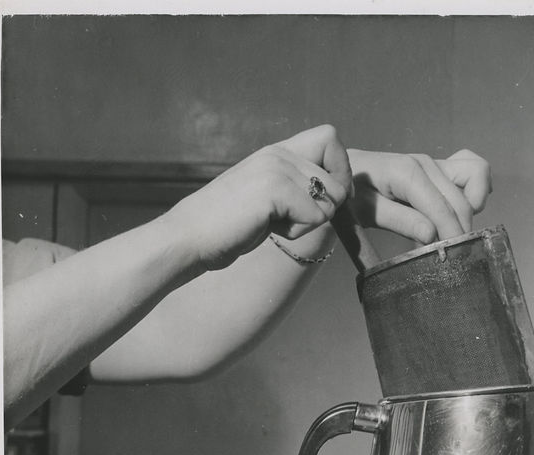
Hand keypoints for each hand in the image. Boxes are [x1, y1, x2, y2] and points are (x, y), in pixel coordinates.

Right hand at [164, 125, 351, 270]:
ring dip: (307, 223)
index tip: (327, 197)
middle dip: (323, 209)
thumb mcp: (269, 196)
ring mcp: (276, 168)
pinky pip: (315, 217)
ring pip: (330, 203)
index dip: (340, 170)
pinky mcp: (273, 189)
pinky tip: (266, 227)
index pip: (330, 138)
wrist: (190, 237)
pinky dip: (295, 232)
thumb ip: (298, 186)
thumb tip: (343, 192)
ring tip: (272, 221)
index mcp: (277, 151)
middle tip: (287, 217)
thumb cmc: (230, 224)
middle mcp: (279, 153)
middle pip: (339, 182)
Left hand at [346, 149, 491, 243]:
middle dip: (460, 230)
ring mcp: (435, 163)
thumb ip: (400, 221)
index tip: (453, 259)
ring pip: (474, 179)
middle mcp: (426, 164)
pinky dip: (477, 187)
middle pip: (460, 201)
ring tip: (454, 230)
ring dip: (472, 208)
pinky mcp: (440, 167)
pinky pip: (472, 170)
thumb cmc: (353, 193)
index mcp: (407, 173)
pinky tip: (468, 207)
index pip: (441, 208)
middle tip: (449, 254)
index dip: (451, 235)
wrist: (346, 171)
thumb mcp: (367, 211)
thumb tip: (431, 235)